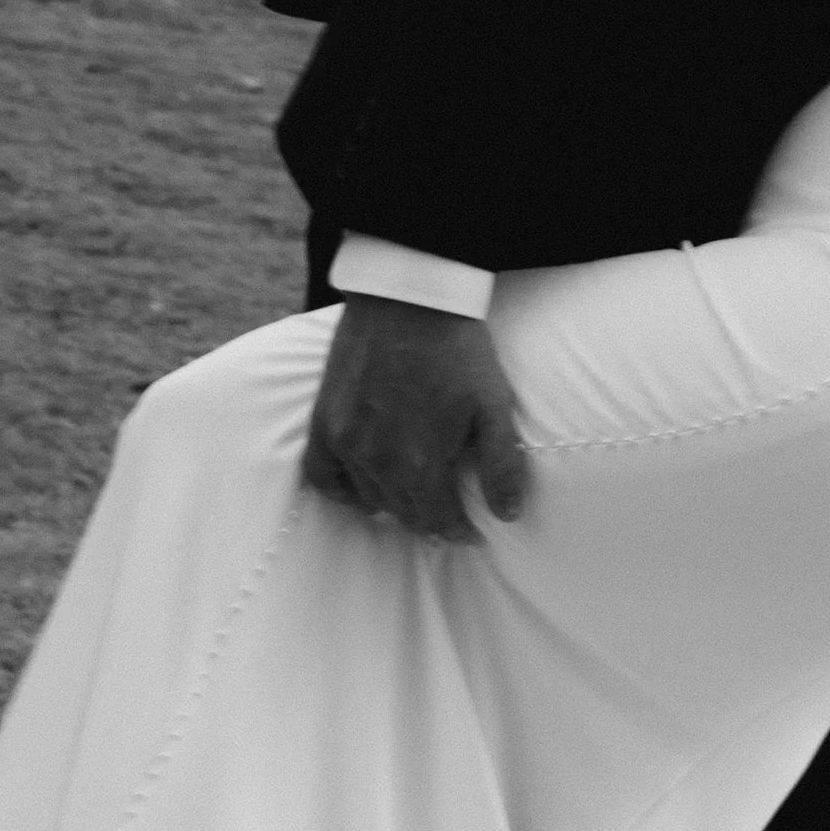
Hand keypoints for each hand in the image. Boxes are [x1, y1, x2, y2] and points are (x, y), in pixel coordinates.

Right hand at [302, 296, 529, 541]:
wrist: (410, 299)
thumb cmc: (458, 351)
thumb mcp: (494, 407)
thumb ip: (501, 466)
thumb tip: (508, 515)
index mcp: (420, 464)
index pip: (438, 521)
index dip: (459, 531)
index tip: (473, 531)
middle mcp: (377, 462)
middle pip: (404, 513)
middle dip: (430, 519)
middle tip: (447, 513)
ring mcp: (345, 442)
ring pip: (368, 498)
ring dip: (393, 503)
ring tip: (413, 494)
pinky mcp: (324, 420)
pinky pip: (322, 475)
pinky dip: (341, 489)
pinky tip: (361, 486)